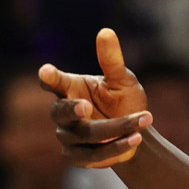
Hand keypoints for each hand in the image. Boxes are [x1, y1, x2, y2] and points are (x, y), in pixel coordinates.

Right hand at [39, 29, 152, 168]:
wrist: (137, 136)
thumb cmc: (125, 103)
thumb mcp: (124, 81)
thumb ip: (112, 60)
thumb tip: (106, 32)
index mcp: (70, 88)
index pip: (52, 82)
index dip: (49, 77)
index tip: (46, 72)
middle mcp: (64, 113)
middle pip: (60, 112)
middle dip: (72, 109)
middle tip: (86, 106)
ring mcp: (68, 136)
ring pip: (85, 134)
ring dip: (115, 129)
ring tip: (142, 123)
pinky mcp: (78, 157)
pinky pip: (93, 155)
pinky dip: (116, 148)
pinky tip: (135, 139)